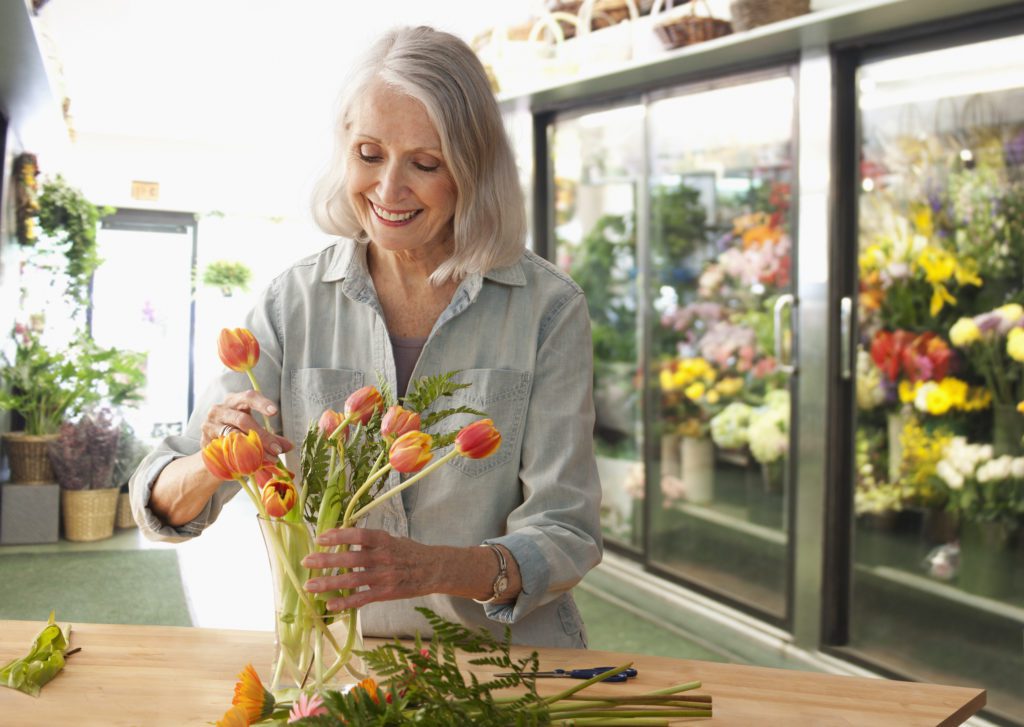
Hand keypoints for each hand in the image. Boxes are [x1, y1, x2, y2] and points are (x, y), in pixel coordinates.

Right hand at [202, 389, 292, 456]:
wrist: (211, 449)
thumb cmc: (237, 433)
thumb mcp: (253, 430)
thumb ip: (271, 436)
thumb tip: (289, 446)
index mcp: (234, 401)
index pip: (248, 397)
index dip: (262, 403)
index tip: (275, 412)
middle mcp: (220, 409)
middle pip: (242, 419)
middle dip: (263, 436)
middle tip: (278, 449)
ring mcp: (209, 425)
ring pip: (233, 436)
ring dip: (254, 449)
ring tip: (270, 459)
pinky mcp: (204, 441)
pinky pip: (224, 449)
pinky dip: (240, 457)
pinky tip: (252, 464)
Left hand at [302, 528, 442, 610]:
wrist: (434, 569)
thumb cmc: (409, 552)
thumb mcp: (392, 539)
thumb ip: (370, 541)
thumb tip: (342, 536)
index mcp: (384, 540)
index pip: (359, 536)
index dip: (339, 536)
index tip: (320, 538)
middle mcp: (383, 557)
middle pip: (351, 559)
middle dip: (327, 561)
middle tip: (307, 562)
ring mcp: (384, 576)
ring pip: (352, 580)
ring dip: (329, 584)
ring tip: (310, 586)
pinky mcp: (386, 593)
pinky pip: (362, 598)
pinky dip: (345, 602)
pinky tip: (330, 604)